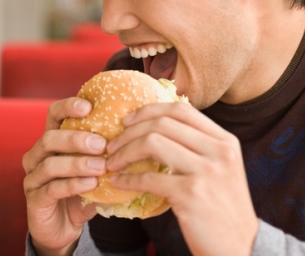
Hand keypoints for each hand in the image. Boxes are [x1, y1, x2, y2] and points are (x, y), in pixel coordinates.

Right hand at [22, 98, 106, 255]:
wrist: (62, 229)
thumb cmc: (80, 193)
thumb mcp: (92, 170)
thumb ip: (104, 154)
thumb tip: (136, 136)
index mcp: (50, 142)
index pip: (53, 115)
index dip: (67, 107)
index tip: (89, 107)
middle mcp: (36, 156)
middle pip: (49, 138)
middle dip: (76, 138)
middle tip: (101, 144)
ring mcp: (32, 178)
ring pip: (49, 164)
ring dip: (77, 164)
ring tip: (101, 167)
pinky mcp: (35, 200)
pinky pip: (52, 189)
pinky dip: (73, 185)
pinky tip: (91, 185)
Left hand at [106, 102, 257, 255]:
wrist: (240, 246)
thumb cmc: (221, 206)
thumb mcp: (219, 167)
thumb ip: (195, 144)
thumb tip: (153, 124)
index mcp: (224, 140)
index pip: (180, 109)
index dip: (148, 111)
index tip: (127, 121)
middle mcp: (218, 151)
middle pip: (162, 124)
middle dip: (129, 132)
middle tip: (112, 144)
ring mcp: (206, 172)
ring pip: (152, 143)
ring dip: (124, 152)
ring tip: (112, 162)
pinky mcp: (192, 195)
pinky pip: (148, 178)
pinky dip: (127, 179)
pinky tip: (118, 182)